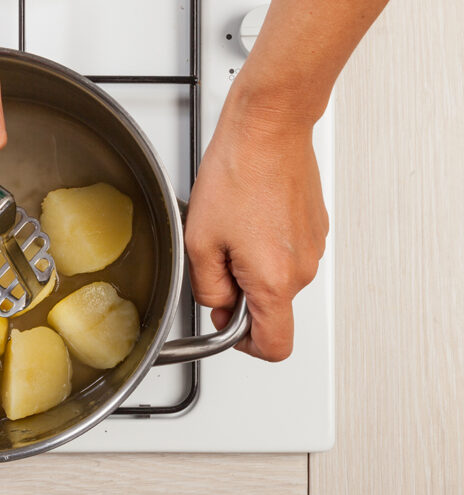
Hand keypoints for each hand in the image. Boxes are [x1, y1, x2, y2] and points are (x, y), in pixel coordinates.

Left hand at [185, 87, 328, 361]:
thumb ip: (207, 288)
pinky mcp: (315, 227)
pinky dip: (266, 245)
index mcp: (274, 280)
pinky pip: (287, 253)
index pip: (274, 346)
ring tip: (231, 226)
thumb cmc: (237, 173)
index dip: (246, 346)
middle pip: (272, 308)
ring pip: (277, 278)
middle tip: (215, 255)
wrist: (269, 126)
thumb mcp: (200, 241)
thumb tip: (219, 308)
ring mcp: (313, 246)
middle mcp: (302, 268)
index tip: (227, 327)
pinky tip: (248, 214)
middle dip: (239, 292)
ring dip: (251, 265)